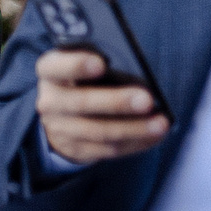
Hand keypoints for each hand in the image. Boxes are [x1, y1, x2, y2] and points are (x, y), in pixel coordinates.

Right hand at [35, 48, 167, 164]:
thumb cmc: (86, 77)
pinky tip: (155, 136)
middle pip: (81, 102)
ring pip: (97, 131)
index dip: (76, 65)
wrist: (65, 112)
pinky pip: (107, 149)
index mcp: (50, 71)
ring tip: (161, 123)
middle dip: (116, 102)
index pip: (56, 66)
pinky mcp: (76, 148)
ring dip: (132, 128)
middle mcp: (50, 100)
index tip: (101, 64)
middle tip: (147, 100)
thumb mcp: (85, 62)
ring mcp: (60, 127)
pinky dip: (134, 143)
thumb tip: (138, 74)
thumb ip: (102, 61)